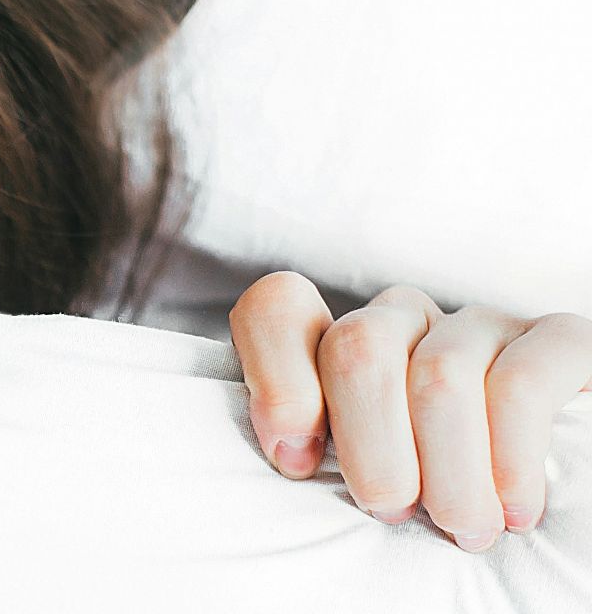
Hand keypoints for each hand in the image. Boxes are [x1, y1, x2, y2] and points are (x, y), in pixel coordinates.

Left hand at [230, 270, 591, 551]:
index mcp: (340, 344)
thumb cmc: (431, 503)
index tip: (298, 463)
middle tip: (392, 512)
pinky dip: (511, 457)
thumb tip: (291, 456)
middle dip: (371, 447)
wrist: (556, 524)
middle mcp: (406, 319)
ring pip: (439, 375)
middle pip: (358, 347)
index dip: (277, 382)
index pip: (277, 310)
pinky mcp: (559, 342)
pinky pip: (521, 384)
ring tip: (462, 527)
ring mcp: (480, 325)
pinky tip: (514, 508)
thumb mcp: (356, 478)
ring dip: (448, 471)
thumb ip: (311, 450)